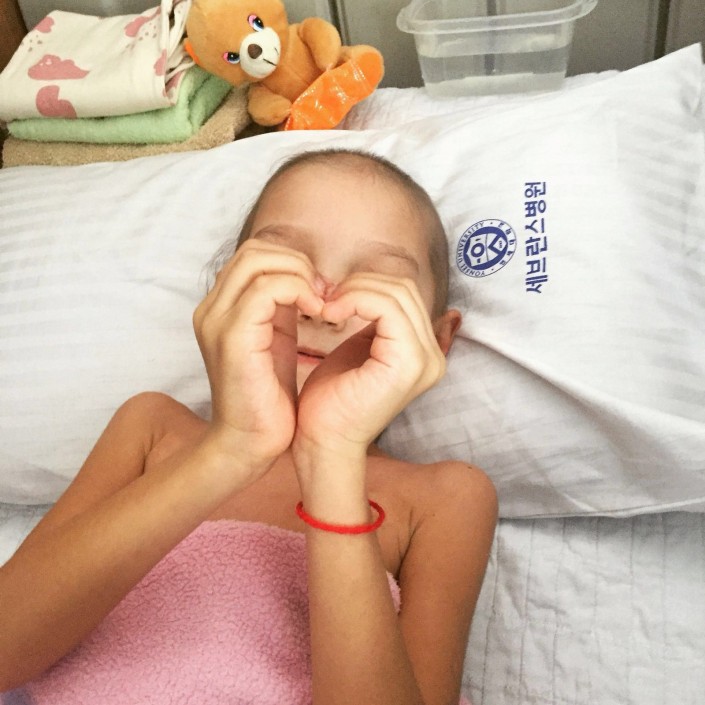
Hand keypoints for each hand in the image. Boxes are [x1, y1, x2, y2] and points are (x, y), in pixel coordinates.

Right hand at [193, 240, 323, 474]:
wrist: (250, 442)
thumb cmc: (268, 397)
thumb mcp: (275, 339)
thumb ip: (280, 307)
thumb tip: (305, 278)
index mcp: (220, 308)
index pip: (253, 255)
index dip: (290, 261)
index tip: (319, 288)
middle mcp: (211, 309)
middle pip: (254, 250)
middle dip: (297, 262)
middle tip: (323, 290)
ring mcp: (217, 320)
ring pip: (258, 261)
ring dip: (299, 274)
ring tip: (321, 301)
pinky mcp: (232, 336)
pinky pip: (267, 289)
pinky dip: (298, 290)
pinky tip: (317, 311)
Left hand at [293, 273, 446, 463]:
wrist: (323, 440)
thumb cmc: (334, 399)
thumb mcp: (362, 348)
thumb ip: (381, 323)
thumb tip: (392, 292)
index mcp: (425, 353)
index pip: (405, 293)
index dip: (367, 284)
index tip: (333, 298)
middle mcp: (433, 357)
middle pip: (404, 288)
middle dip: (360, 284)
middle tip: (327, 298)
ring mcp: (425, 360)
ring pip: (395, 292)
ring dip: (354, 291)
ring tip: (326, 306)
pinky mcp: (408, 362)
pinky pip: (386, 307)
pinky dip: (354, 300)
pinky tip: (330, 313)